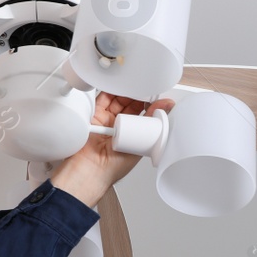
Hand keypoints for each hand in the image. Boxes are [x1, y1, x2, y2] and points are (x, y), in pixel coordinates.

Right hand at [49, 91, 174, 206]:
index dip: (149, 105)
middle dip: (138, 96)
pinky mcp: (95, 115)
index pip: (142, 114)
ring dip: (126, 92)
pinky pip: (103, 99)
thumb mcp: (138, 146)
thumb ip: (150, 125)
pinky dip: (111, 91)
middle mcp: (119, 127)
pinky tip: (120, 86)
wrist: (91, 170)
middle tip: (147, 88)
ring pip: (118, 100)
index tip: (158, 97)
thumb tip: (165, 108)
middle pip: (130, 104)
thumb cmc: (112, 168)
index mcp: (132, 135)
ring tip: (135, 86)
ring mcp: (106, 120)